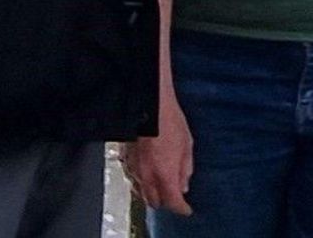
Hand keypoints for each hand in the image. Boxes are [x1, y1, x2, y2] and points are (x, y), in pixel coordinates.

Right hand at [123, 93, 193, 215]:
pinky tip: (149, 177)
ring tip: (163, 189)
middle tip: (176, 198)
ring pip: (142, 193)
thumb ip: (185, 168)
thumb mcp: (187, 145)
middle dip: (167, 203)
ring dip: (153, 194)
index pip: (173, 202)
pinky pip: (133, 180)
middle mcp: (147, 175)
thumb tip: (184, 184)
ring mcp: (134, 169)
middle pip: (155, 202)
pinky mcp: (125, 161)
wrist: (148, 104)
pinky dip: (142, 183)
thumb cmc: (170, 120)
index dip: (181, 208)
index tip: (187, 209)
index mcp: (165, 173)